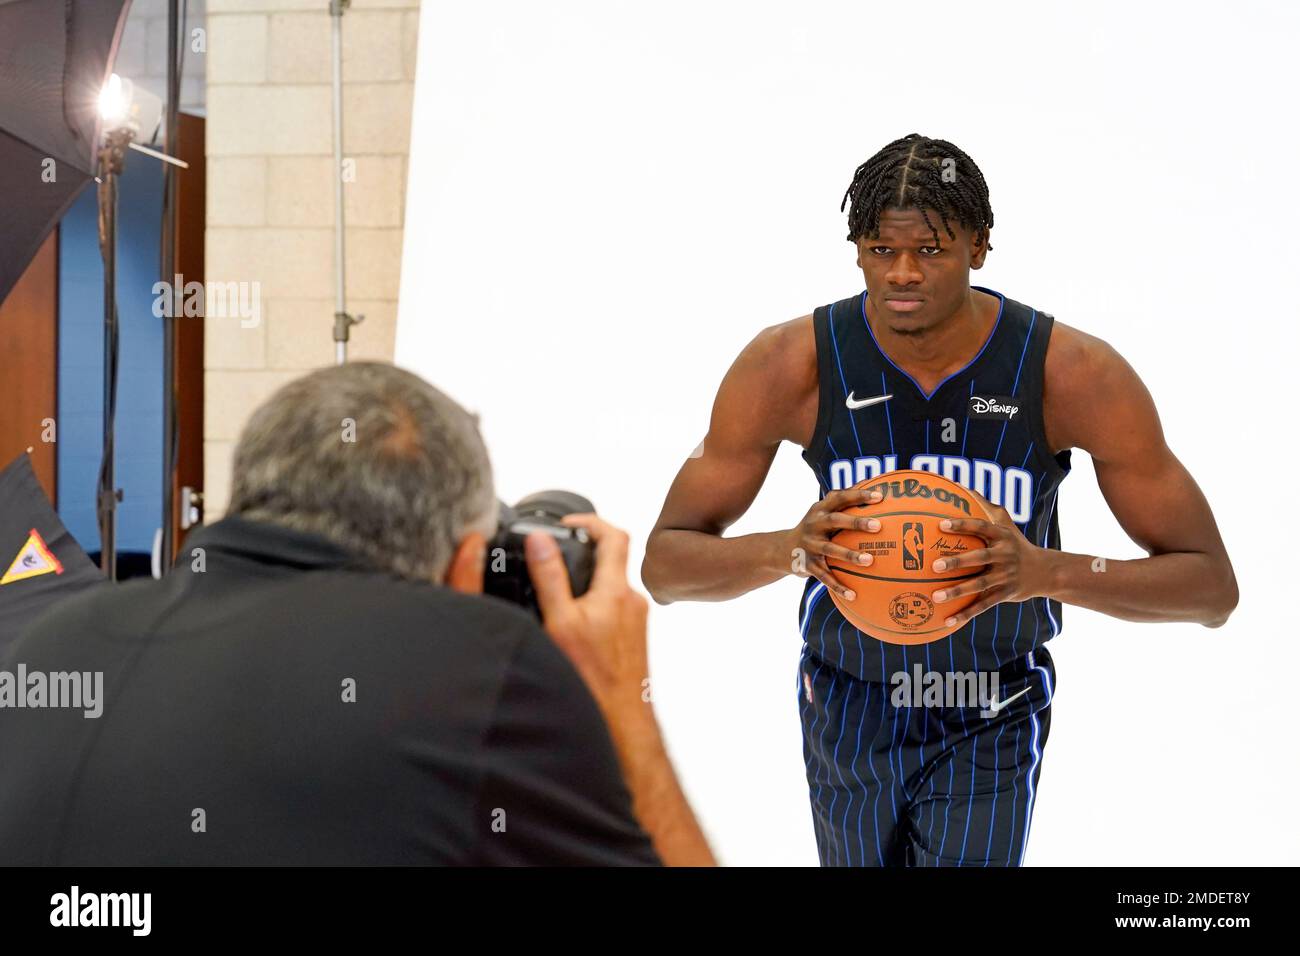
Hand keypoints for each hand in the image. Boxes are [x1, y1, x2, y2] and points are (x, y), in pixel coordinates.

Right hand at [524, 513, 650, 720]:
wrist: (622, 724)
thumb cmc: (593, 681)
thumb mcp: (560, 623)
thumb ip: (550, 578)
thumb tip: (540, 539)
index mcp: (617, 591)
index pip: (614, 535)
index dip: (589, 521)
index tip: (565, 523)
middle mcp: (632, 602)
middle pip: (611, 559)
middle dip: (582, 552)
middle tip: (554, 554)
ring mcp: (635, 622)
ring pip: (610, 586)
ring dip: (586, 581)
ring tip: (556, 589)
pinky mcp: (631, 639)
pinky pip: (611, 608)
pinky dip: (591, 604)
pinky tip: (570, 623)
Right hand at [783, 483, 885, 601]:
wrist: (782, 549)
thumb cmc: (815, 528)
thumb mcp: (823, 512)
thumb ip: (844, 503)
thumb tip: (877, 488)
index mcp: (820, 509)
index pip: (840, 497)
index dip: (858, 495)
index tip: (880, 496)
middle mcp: (814, 524)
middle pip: (835, 520)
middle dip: (856, 522)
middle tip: (878, 526)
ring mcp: (809, 545)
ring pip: (830, 549)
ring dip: (850, 555)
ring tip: (870, 560)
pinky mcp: (807, 564)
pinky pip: (824, 576)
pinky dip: (838, 586)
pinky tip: (853, 595)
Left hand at [929, 488, 1055, 627]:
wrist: (1044, 572)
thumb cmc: (1015, 543)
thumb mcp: (1005, 523)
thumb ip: (984, 506)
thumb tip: (959, 485)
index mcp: (1001, 536)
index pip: (980, 527)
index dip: (962, 525)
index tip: (941, 524)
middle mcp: (1004, 555)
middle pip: (980, 558)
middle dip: (958, 562)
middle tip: (935, 564)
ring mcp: (1005, 576)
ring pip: (979, 585)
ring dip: (957, 592)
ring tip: (935, 596)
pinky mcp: (1005, 594)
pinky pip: (983, 605)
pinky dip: (966, 614)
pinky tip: (947, 620)